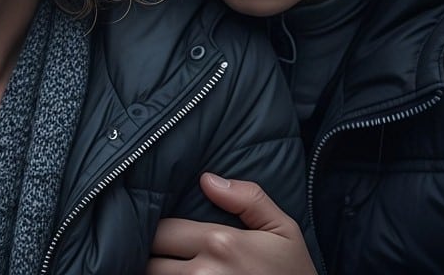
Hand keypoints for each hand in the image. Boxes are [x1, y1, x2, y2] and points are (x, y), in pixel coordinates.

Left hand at [147, 173, 316, 274]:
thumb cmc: (294, 274)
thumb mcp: (283, 231)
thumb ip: (249, 199)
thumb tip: (207, 179)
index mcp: (220, 243)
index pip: (162, 230)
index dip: (161, 232)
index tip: (168, 234)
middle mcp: (203, 273)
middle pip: (149, 260)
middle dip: (154, 255)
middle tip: (164, 253)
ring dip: (158, 274)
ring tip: (169, 267)